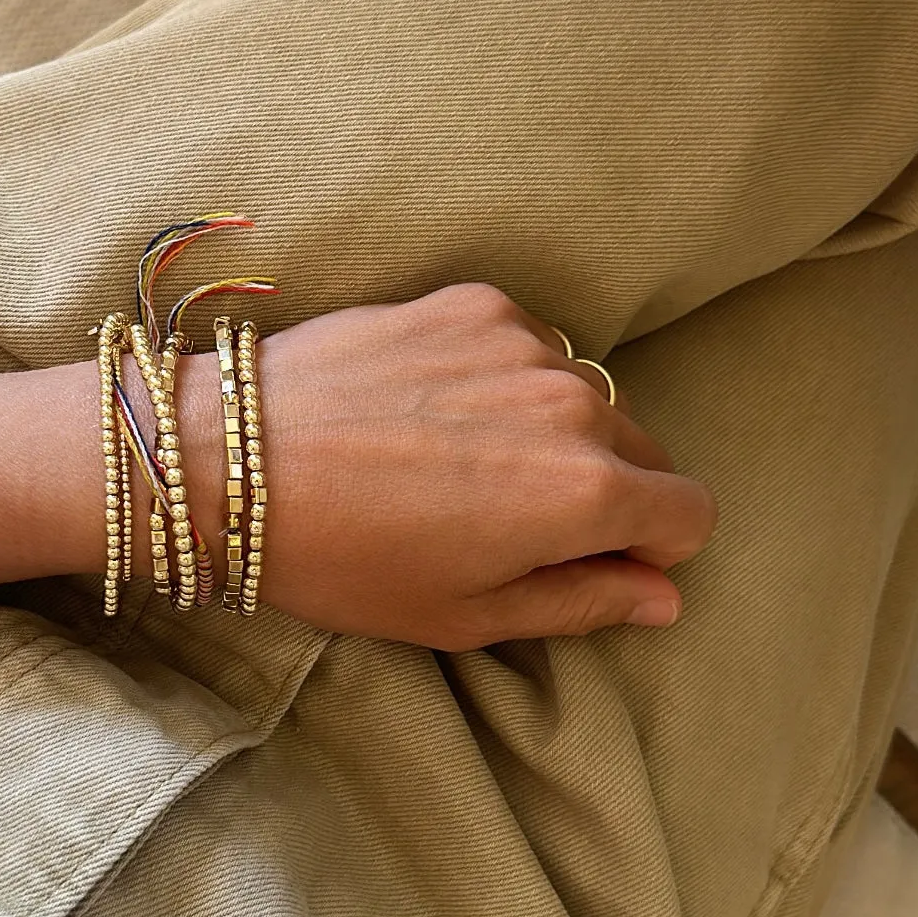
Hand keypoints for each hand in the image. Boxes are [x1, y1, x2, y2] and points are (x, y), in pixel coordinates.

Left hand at [183, 284, 715, 650]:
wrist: (226, 457)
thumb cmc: (344, 559)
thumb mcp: (467, 614)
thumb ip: (584, 601)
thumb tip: (662, 597)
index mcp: (585, 493)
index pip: (691, 513)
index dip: (652, 546)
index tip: (596, 556)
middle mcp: (574, 404)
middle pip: (645, 451)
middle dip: (606, 490)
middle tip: (511, 517)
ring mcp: (525, 342)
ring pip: (587, 397)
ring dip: (553, 429)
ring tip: (460, 458)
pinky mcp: (476, 302)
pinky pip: (532, 347)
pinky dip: (506, 379)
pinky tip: (434, 406)